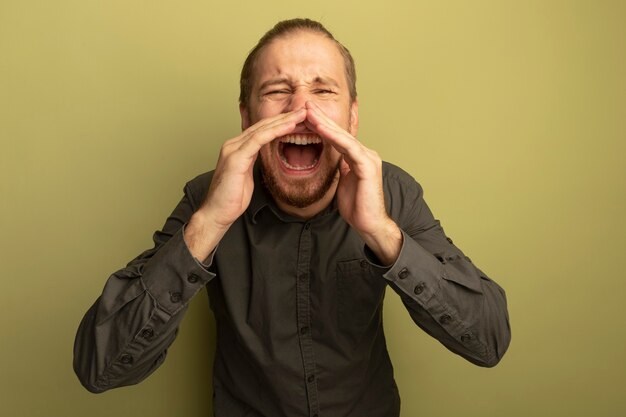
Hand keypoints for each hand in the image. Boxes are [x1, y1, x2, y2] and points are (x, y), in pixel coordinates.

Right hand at [185, 108, 306, 260]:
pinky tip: (290, 126)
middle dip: (284, 117)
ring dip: (284, 121)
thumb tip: (263, 157)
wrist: (216, 213)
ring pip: (262, 129)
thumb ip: (252, 162)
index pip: (261, 131)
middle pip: (262, 125)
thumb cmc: (230, 199)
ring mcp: (233, 149)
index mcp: (236, 148)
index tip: (299, 119)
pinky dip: (276, 131)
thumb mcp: (245, 176)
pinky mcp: (235, 157)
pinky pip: (258, 139)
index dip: (280, 124)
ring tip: (302, 114)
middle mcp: (233, 144)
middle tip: (304, 110)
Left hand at [304, 102, 401, 264]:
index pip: (337, 138)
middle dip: (322, 118)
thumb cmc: (357, 207)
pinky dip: (334, 138)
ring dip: (325, 123)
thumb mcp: (344, 183)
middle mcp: (365, 154)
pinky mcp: (368, 166)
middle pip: (340, 133)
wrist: (370, 225)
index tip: (305, 116)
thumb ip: (341, 169)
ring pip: (343, 137)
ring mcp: (368, 158)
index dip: (322, 126)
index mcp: (358, 157)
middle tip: (306, 105)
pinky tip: (321, 129)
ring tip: (310, 112)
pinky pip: (349, 148)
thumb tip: (334, 160)